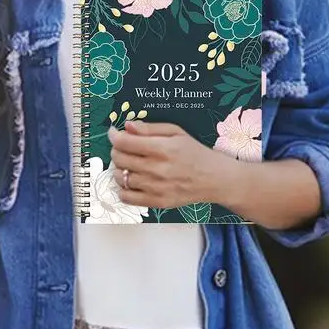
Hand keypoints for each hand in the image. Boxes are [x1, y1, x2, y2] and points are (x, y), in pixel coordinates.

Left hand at [108, 121, 234, 208]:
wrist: (214, 178)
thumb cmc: (195, 152)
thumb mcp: (176, 132)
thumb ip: (150, 128)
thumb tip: (127, 125)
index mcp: (163, 148)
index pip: (125, 142)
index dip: (114, 136)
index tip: (114, 133)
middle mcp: (157, 169)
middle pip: (120, 159)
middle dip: (117, 149)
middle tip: (123, 147)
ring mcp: (156, 188)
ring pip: (121, 177)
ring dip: (120, 168)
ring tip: (129, 163)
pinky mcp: (157, 203)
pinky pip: (127, 198)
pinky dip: (123, 188)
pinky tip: (131, 180)